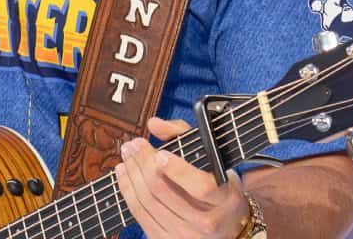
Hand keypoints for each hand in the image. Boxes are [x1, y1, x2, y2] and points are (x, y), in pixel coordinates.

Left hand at [114, 117, 250, 238]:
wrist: (228, 227)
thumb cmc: (219, 186)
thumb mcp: (213, 158)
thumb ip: (183, 134)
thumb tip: (154, 125)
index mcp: (224, 200)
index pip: (201, 187)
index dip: (177, 169)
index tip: (160, 153)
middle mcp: (207, 222)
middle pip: (164, 191)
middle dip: (143, 162)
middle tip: (134, 144)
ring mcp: (186, 236)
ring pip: (147, 202)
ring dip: (131, 174)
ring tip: (126, 156)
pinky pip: (140, 216)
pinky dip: (127, 192)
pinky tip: (124, 175)